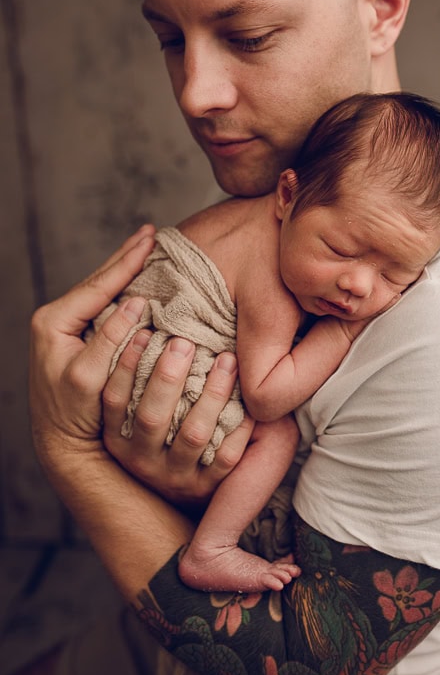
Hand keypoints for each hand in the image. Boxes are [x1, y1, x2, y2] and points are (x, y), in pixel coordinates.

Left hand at [30, 225, 156, 462]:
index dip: (126, 263)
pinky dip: (120, 287)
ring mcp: (65, 327)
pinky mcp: (76, 336)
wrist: (61, 442)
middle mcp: (55, 319)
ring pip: (100, 289)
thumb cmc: (73, 414)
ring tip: (144, 246)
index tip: (150, 241)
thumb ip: (109, 339)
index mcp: (53, 322)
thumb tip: (136, 303)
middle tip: (151, 232)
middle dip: (125, 256)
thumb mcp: (89, 377)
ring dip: (124, 268)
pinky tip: (134, 279)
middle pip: (98, 280)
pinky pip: (103, 303)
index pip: (97, 285)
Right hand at [102, 342, 252, 510]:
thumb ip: (136, 379)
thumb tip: (142, 322)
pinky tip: (250, 400)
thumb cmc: (158, 438)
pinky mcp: (207, 486)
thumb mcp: (134, 413)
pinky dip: (239, 426)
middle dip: (168, 376)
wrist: (173, 502)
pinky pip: (226, 456)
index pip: (114, 399)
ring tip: (227, 359)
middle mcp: (142, 459)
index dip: (125, 364)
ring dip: (212, 394)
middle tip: (184, 341)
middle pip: (152, 416)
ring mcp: (175, 476)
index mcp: (118, 437)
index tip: (144, 331)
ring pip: (193, 434)